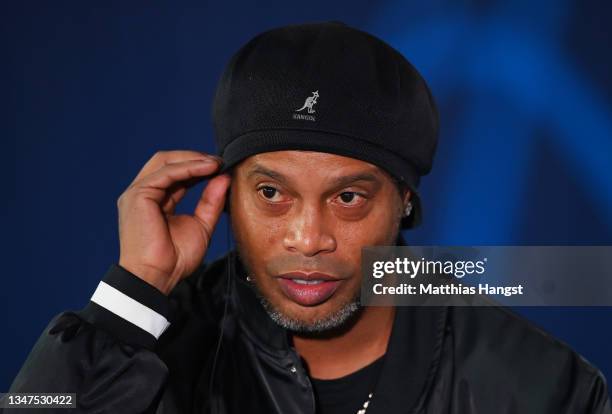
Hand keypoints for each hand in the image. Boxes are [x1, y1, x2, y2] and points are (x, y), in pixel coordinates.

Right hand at [117, 150, 230, 294]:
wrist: (157, 277)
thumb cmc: (174, 260)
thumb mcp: (201, 225)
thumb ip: (211, 201)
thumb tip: (224, 178)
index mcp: (154, 200)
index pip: (175, 173)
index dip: (197, 166)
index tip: (220, 167)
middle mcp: (143, 193)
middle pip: (166, 161)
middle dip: (194, 157)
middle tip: (219, 162)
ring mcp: (137, 193)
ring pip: (165, 161)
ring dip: (193, 159)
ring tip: (216, 163)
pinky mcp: (138, 195)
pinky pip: (166, 173)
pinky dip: (188, 167)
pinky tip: (207, 169)